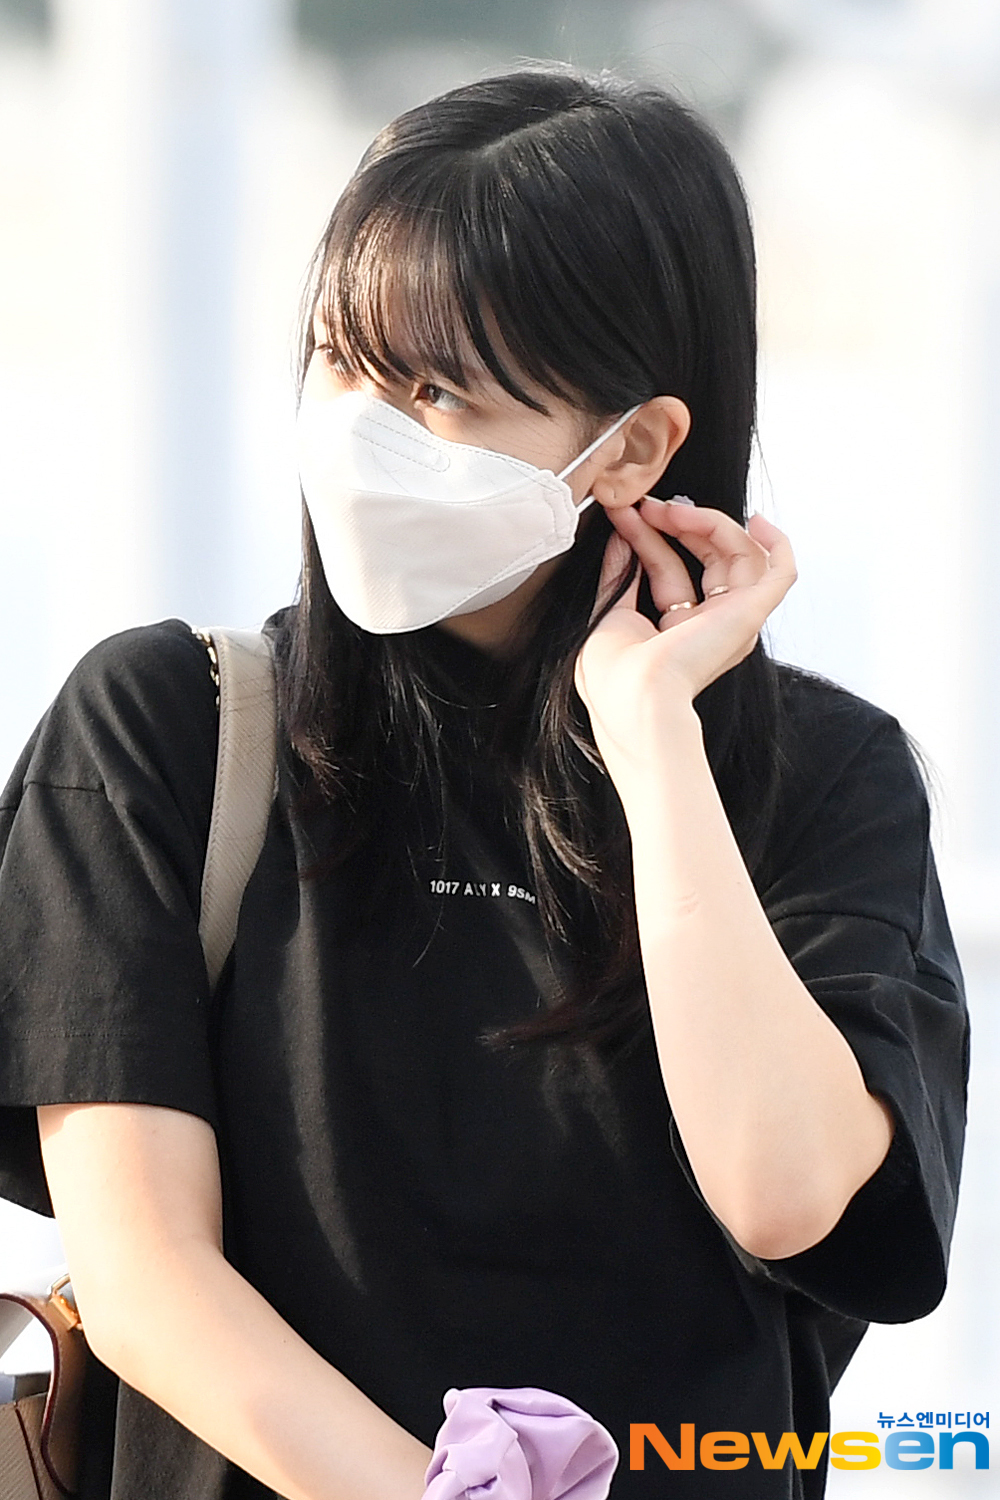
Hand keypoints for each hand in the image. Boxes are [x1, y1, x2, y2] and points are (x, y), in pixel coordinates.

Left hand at [574, 498, 796, 780]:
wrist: (633, 695)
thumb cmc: (613, 675)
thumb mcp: (610, 613)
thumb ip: (619, 575)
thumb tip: (622, 536)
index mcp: (679, 632)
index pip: (670, 570)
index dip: (650, 537)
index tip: (626, 513)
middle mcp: (712, 627)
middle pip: (708, 558)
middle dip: (680, 525)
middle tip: (648, 505)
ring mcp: (734, 620)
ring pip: (739, 555)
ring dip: (708, 523)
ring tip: (672, 509)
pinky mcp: (750, 613)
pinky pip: (781, 573)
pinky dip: (777, 543)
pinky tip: (757, 520)